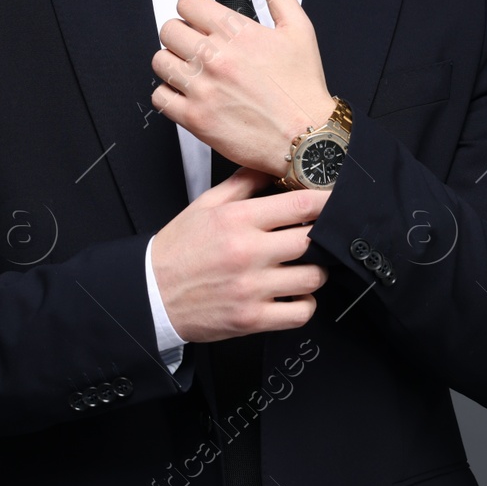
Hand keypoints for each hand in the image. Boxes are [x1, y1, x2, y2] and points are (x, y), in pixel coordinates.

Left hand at [151, 0, 336, 175]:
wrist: (307, 137)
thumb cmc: (302, 87)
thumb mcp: (298, 27)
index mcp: (236, 32)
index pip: (187, 2)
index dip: (193, 9)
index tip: (200, 20)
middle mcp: (215, 58)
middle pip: (168, 29)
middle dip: (181, 35)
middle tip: (197, 46)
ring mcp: (202, 89)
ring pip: (159, 61)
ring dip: (173, 63)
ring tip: (192, 70)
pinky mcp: (195, 119)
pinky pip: (160, 97)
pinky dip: (169, 95)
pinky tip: (188, 94)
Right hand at [151, 166, 330, 342]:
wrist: (151, 294)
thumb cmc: (178, 250)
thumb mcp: (205, 205)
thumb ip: (242, 184)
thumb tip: (271, 166)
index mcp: (237, 220)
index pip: (299, 204)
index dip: (326, 201)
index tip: (335, 201)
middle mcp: (247, 253)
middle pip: (312, 240)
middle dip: (321, 237)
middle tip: (318, 237)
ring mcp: (251, 288)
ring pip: (313, 278)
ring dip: (315, 272)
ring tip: (303, 267)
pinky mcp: (252, 319)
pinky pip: (301, 312)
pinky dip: (304, 304)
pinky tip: (293, 295)